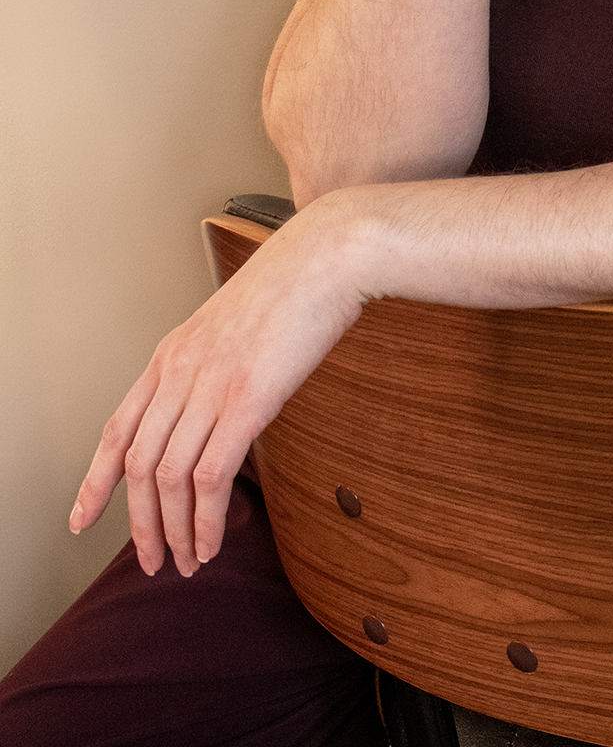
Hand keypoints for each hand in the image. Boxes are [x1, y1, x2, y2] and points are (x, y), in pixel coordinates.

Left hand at [70, 202, 364, 576]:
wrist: (325, 256)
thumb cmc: (293, 285)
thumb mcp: (232, 323)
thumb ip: (213, 364)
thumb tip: (217, 407)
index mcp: (172, 354)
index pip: (117, 429)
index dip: (96, 481)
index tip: (83, 518)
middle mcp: (180, 372)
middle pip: (138, 465)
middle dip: (140, 524)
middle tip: (153, 560)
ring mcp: (210, 387)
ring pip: (168, 479)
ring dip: (175, 531)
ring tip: (189, 560)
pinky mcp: (246, 401)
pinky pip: (210, 477)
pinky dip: (207, 520)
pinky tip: (215, 541)